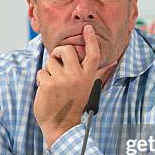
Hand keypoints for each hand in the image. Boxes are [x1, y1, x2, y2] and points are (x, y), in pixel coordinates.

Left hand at [34, 25, 115, 146]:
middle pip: (67, 50)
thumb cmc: (73, 107)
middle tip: (56, 62)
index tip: (87, 28)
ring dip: (48, 71)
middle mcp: (77, 77)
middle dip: (58, 53)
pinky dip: (40, 80)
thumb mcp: (87, 89)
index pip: (93, 54)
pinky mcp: (49, 84)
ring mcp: (62, 80)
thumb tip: (114, 62)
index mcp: (88, 77)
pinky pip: (41, 72)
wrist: (61, 126)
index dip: (91, 40)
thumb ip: (96, 74)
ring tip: (52, 85)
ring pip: (50, 62)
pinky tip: (46, 91)